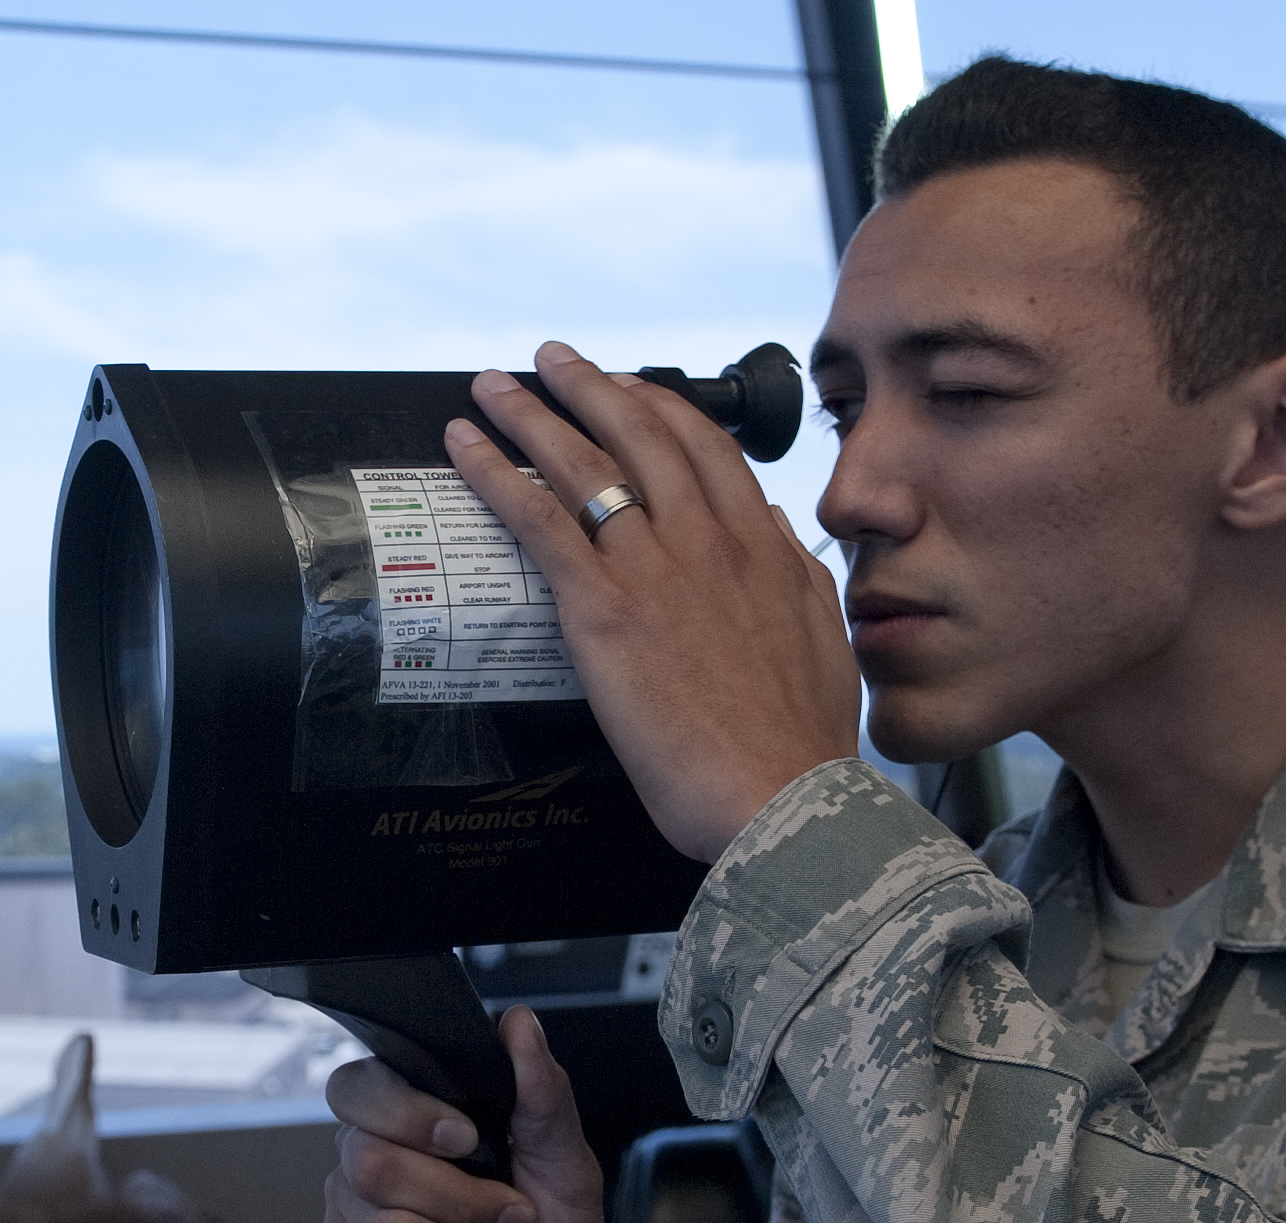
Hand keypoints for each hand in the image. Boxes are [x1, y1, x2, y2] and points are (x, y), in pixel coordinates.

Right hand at [318, 1006, 604, 1222]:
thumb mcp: (567, 1168)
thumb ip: (543, 1096)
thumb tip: (520, 1024)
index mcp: (411, 1114)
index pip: (360, 1087)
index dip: (405, 1113)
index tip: (467, 1139)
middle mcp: (365, 1158)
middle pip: (374, 1166)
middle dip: (467, 1205)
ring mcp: (349, 1219)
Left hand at [444, 341, 862, 862]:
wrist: (781, 796)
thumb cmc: (797, 742)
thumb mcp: (821, 637)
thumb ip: (794, 573)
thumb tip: (775, 525)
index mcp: (759, 547)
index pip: (704, 448)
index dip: (660, 405)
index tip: (630, 386)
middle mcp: (707, 540)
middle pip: (638, 434)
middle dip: (587, 386)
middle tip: (549, 362)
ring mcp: (653, 569)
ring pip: (581, 464)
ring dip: (528, 415)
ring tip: (492, 388)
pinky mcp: (603, 610)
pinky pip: (537, 521)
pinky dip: (494, 475)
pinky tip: (464, 449)